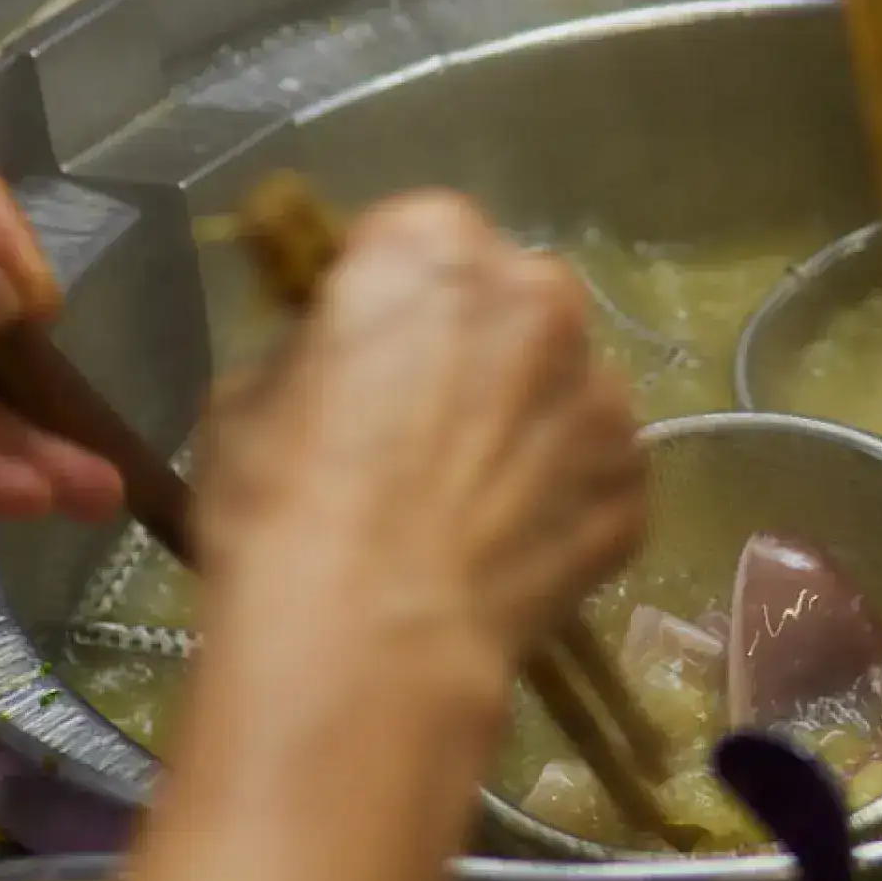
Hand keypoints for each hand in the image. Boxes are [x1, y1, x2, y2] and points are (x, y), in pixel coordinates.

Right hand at [191, 193, 643, 730]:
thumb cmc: (281, 506)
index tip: (370, 350)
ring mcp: (602, 390)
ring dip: (528, 421)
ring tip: (470, 502)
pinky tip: (510, 551)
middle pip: (511, 301)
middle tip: (424, 428)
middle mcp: (538, 296)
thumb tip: (341, 362)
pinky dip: (562, 498)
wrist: (367, 642)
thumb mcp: (247, 398)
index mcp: (431, 247)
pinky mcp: (635, 480)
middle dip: (478, 348)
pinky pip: (595, 471)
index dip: (390, 295)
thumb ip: (317, 351)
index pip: (417, 237)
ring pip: (563, 384)